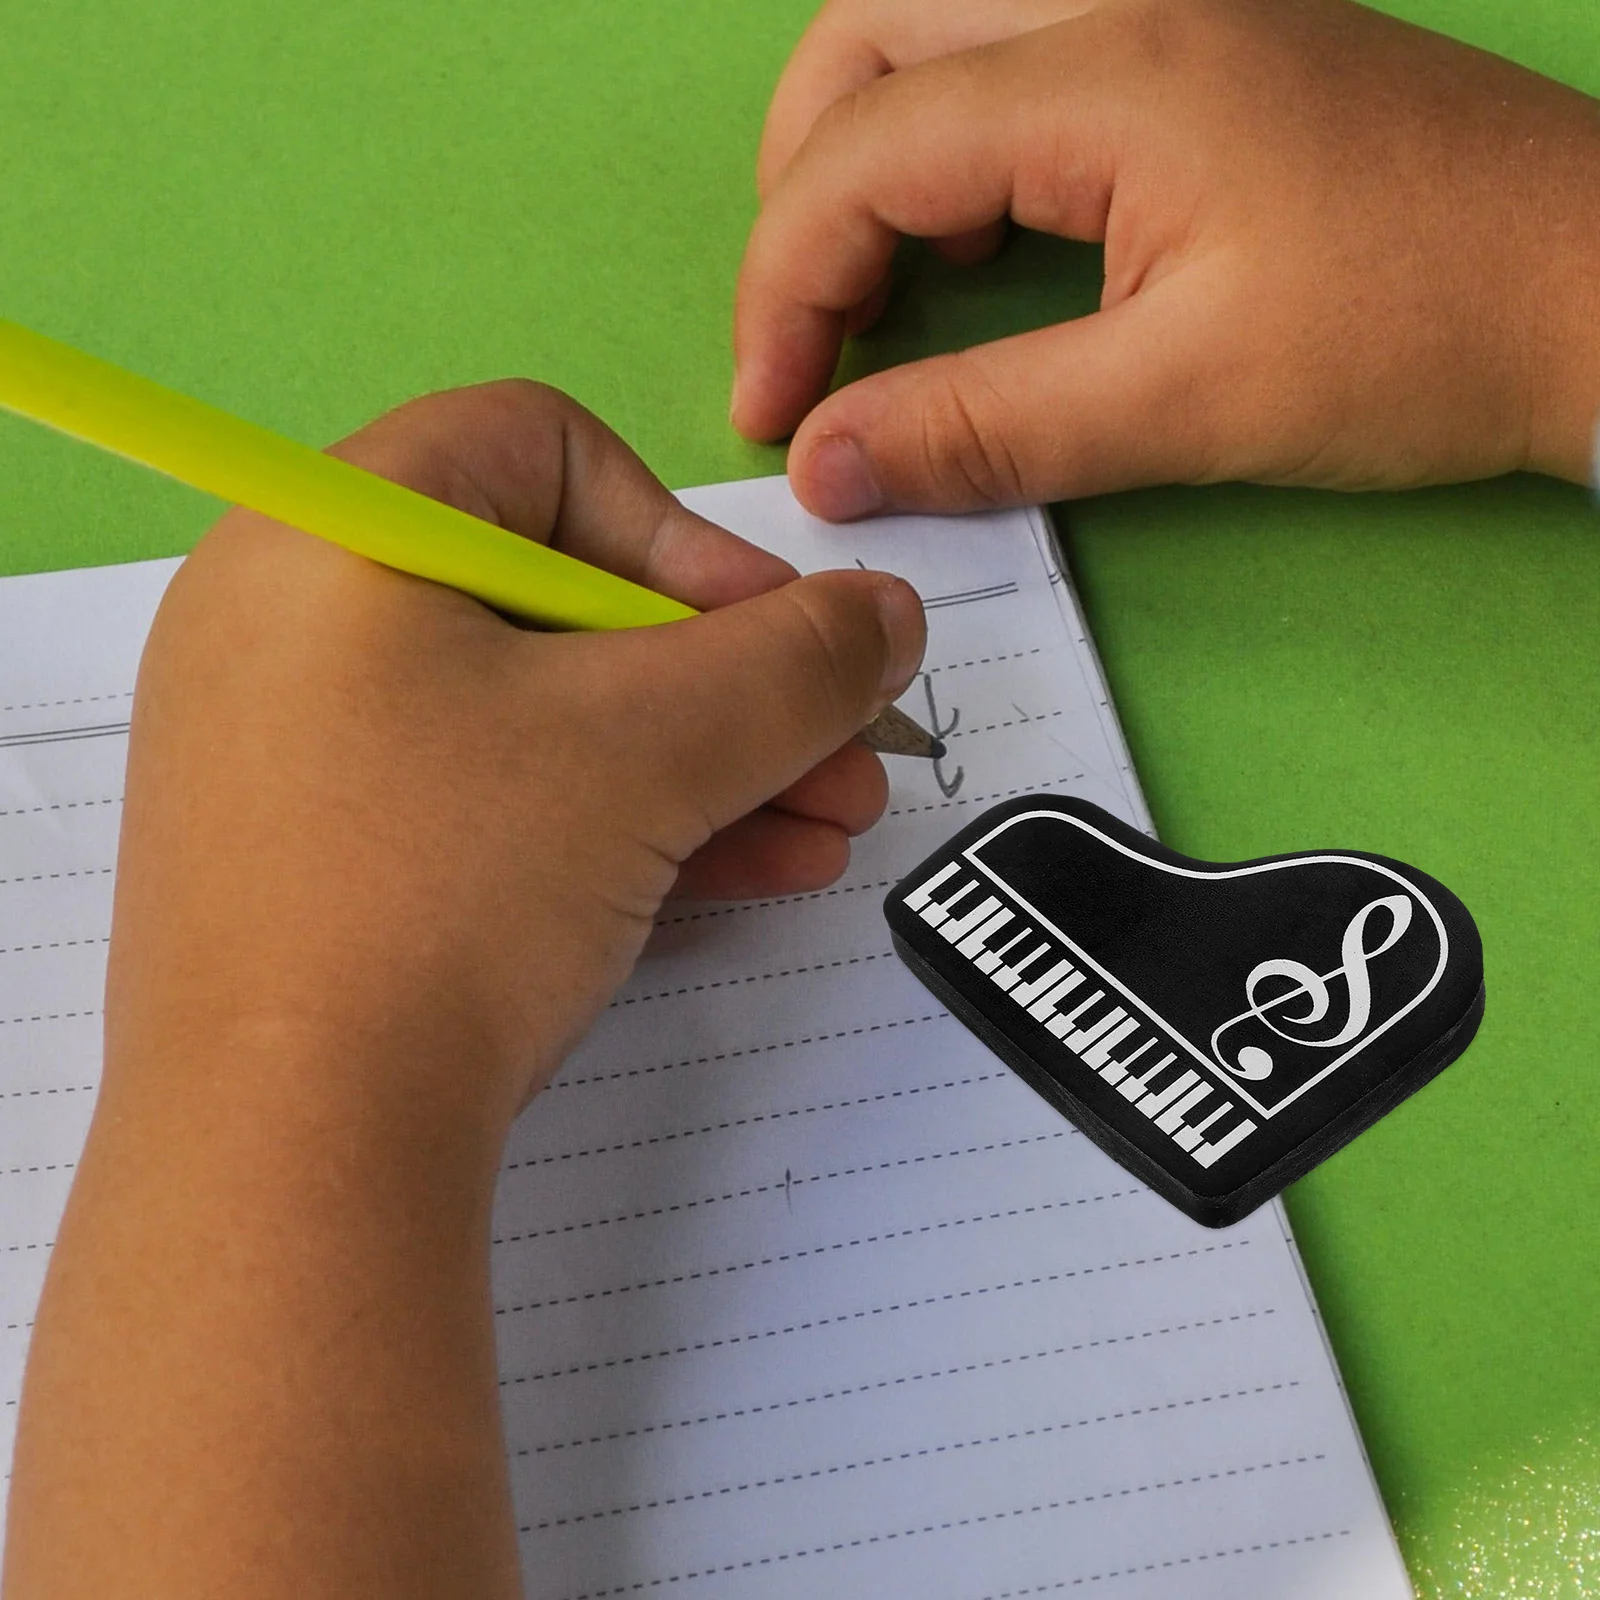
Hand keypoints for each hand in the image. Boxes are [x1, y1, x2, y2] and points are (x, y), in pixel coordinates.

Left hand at [5, 381, 926, 1599]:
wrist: (290, 1156)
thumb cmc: (454, 883)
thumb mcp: (655, 747)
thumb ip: (801, 658)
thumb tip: (889, 615)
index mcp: (335, 534)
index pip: (543, 451)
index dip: (686, 534)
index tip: (776, 642)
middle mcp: (297, 624)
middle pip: (564, 603)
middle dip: (733, 687)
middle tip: (845, 759)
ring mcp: (302, 757)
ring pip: (544, 721)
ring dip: (707, 769)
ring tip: (828, 832)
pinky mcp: (324, 867)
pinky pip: (493, 805)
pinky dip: (622, 828)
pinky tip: (752, 876)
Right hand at [733, 0, 1599, 513]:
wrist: (1599, 288)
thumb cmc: (1420, 333)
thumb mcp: (1183, 403)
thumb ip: (985, 428)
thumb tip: (829, 466)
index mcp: (1109, 71)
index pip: (862, 152)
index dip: (785, 290)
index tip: (774, 416)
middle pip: (868, 31)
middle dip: (800, 183)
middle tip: (807, 323)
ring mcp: (1165, 4)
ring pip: (934, 26)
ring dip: (871, 151)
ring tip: (879, 290)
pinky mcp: (1200, 46)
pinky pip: (1017, 57)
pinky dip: (957, 147)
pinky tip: (983, 244)